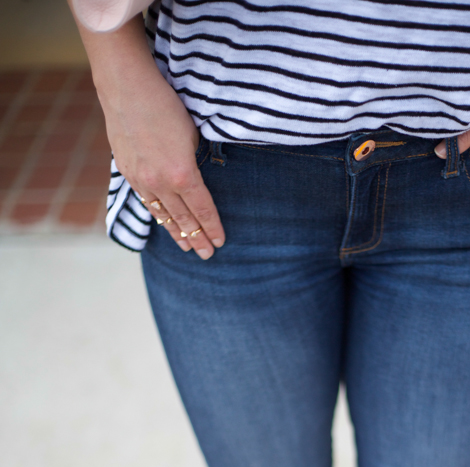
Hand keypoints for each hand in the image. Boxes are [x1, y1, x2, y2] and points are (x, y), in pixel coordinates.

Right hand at [74, 13, 224, 258]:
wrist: (126, 87)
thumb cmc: (165, 104)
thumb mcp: (192, 134)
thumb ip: (195, 162)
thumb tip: (197, 178)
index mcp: (182, 174)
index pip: (203, 210)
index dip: (213, 228)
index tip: (221, 242)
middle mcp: (161, 184)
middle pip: (183, 219)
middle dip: (197, 238)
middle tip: (207, 255)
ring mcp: (142, 180)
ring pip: (163, 215)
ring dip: (177, 233)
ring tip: (188, 247)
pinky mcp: (128, 173)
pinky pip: (146, 202)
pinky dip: (158, 216)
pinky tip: (164, 223)